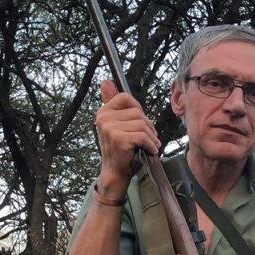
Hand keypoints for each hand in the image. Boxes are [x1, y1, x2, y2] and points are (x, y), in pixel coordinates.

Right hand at [94, 79, 161, 195]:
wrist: (116, 173)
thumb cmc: (121, 150)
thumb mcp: (117, 124)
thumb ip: (113, 103)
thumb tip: (105, 81)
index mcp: (103, 111)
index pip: (125, 97)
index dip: (138, 109)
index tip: (140, 123)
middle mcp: (103, 118)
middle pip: (137, 112)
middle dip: (148, 126)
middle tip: (149, 138)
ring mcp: (110, 128)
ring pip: (142, 124)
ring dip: (151, 137)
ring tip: (151, 145)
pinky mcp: (118, 139)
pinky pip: (143, 136)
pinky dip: (150, 144)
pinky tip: (150, 150)